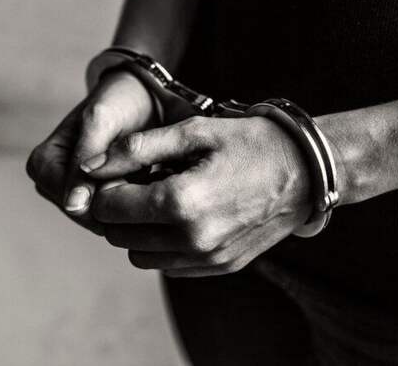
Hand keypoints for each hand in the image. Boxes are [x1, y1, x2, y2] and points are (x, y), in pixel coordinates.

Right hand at [26, 71, 156, 234]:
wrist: (139, 97)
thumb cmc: (118, 102)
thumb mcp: (100, 121)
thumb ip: (84, 159)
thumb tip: (73, 205)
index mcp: (41, 164)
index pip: (74, 205)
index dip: (111, 196)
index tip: (140, 172)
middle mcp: (49, 183)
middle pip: (89, 216)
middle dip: (122, 199)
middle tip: (149, 171)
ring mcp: (70, 194)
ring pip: (104, 219)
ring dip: (131, 200)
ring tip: (149, 172)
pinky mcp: (92, 200)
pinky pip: (115, 216)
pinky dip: (136, 201)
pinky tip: (149, 181)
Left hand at [82, 115, 312, 276]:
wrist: (307, 172)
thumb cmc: (251, 143)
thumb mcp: (194, 132)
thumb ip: (136, 149)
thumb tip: (90, 166)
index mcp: (182, 202)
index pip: (110, 208)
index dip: (106, 187)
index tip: (122, 171)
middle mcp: (193, 239)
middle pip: (119, 237)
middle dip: (118, 210)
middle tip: (138, 184)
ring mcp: (208, 258)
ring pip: (140, 257)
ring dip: (137, 231)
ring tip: (159, 201)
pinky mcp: (221, 266)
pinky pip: (170, 265)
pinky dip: (162, 245)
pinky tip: (181, 217)